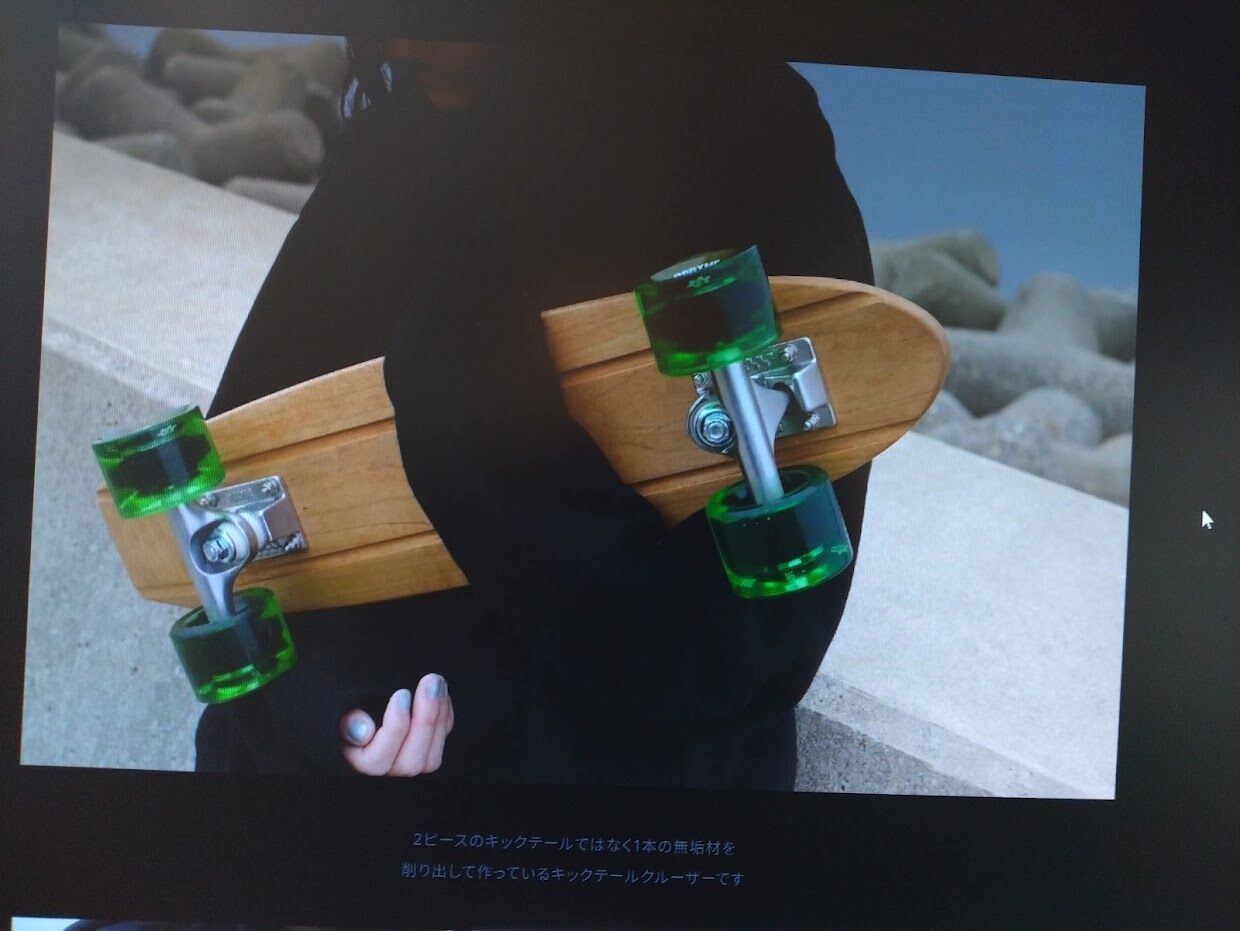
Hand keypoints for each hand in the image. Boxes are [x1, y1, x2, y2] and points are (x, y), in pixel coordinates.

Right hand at [338, 673, 453, 775]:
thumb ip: (347, 723)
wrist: (366, 705)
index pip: (377, 760)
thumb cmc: (350, 710)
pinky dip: (446, 719)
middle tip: (429, 683)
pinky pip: (442, 744)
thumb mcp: (341, 713)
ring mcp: (409, 765)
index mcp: (359, 764)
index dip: (394, 728)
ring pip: (431, 760)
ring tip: (437, 684)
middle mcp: (386, 771)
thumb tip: (363, 731)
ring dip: (439, 719)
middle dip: (425, 721)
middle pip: (410, 763)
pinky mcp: (427, 754)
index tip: (402, 694)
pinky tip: (442, 694)